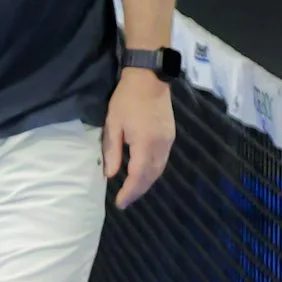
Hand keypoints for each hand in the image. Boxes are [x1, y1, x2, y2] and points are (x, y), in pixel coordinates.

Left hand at [103, 69, 175, 209]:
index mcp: (145, 144)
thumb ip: (112, 151)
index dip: (129, 192)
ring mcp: (168, 141)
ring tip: (133, 191)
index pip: (137, 176)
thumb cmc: (127, 99)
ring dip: (146, 183)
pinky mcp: (170, 136)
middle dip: (138, 191)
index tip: (120, 203)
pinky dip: (153, 172)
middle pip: (151, 177)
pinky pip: (163, 161)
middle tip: (125, 201)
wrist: (149, 77)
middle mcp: (161, 146)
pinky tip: (144, 173)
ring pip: (159, 170)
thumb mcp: (113, 124)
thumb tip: (110, 175)